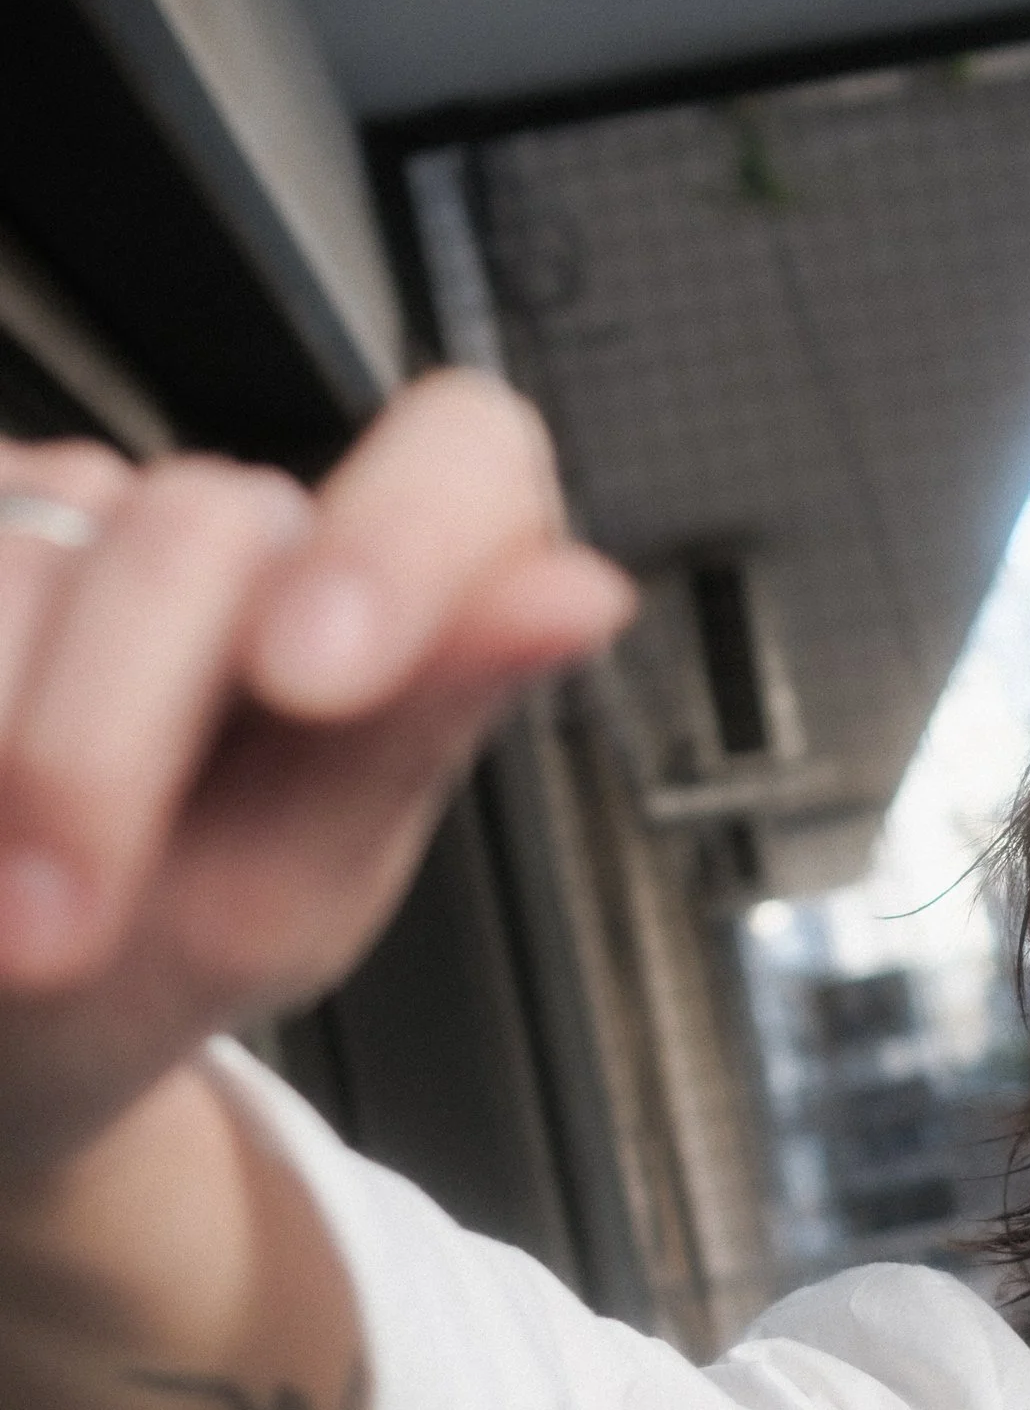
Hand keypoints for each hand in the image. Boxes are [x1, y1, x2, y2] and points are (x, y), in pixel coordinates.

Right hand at [0, 370, 634, 1181]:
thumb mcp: (288, 889)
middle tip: (55, 939)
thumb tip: (591, 590)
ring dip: (4, 760)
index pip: (462, 453)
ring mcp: (54, 509)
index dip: (400, 535)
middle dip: (102, 755)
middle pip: (191, 530)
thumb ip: (415, 732)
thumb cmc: (151, 957)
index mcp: (369, 603)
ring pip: (21, 557)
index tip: (315, 683)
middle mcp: (221, 527)